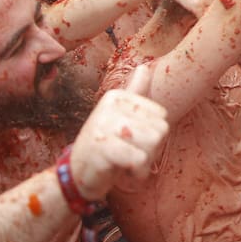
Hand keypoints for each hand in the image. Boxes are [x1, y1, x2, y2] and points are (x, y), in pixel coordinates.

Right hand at [69, 64, 169, 200]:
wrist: (78, 174)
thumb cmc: (106, 144)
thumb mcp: (120, 116)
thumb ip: (134, 92)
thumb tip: (144, 66)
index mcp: (116, 96)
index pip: (161, 116)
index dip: (154, 135)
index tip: (133, 140)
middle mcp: (108, 106)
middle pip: (160, 130)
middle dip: (151, 150)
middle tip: (130, 153)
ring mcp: (102, 126)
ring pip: (152, 143)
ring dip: (145, 162)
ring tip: (126, 162)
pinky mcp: (100, 148)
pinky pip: (139, 159)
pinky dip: (137, 172)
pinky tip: (122, 172)